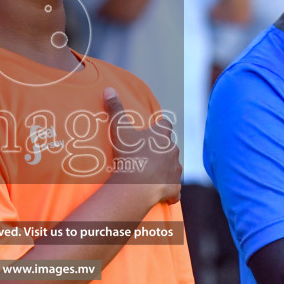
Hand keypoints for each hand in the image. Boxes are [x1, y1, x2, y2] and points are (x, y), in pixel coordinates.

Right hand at [103, 87, 181, 205]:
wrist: (139, 185)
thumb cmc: (130, 155)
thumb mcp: (119, 129)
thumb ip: (115, 109)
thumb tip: (109, 89)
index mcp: (161, 136)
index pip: (165, 125)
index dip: (160, 126)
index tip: (154, 128)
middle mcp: (172, 151)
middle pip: (169, 147)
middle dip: (161, 149)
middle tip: (147, 154)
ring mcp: (175, 170)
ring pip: (173, 167)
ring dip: (166, 169)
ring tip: (152, 174)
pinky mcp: (174, 188)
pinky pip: (174, 189)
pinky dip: (170, 191)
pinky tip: (163, 195)